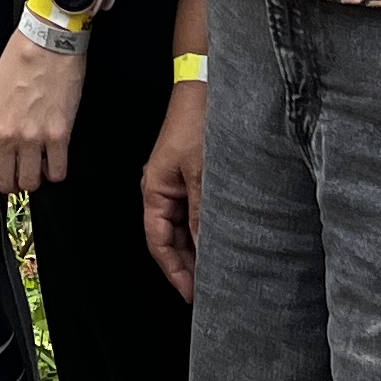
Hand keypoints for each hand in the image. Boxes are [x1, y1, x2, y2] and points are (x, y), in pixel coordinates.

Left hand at [0, 26, 89, 194]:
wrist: (48, 41)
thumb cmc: (20, 59)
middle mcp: (4, 133)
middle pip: (3, 183)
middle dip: (10, 184)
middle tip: (17, 175)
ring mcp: (31, 137)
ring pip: (29, 183)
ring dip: (34, 179)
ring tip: (37, 165)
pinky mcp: (58, 135)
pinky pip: (57, 172)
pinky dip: (56, 170)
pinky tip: (54, 158)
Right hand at [142, 77, 206, 296]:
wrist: (208, 84)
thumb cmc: (198, 122)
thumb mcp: (202, 176)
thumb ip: (202, 217)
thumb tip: (204, 253)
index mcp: (154, 190)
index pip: (159, 242)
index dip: (175, 271)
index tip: (192, 295)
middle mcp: (163, 188)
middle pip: (172, 238)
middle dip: (189, 264)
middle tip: (212, 288)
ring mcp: (179, 181)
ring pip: (187, 226)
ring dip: (201, 246)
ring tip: (222, 269)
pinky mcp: (196, 173)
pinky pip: (198, 210)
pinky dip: (209, 227)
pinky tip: (226, 237)